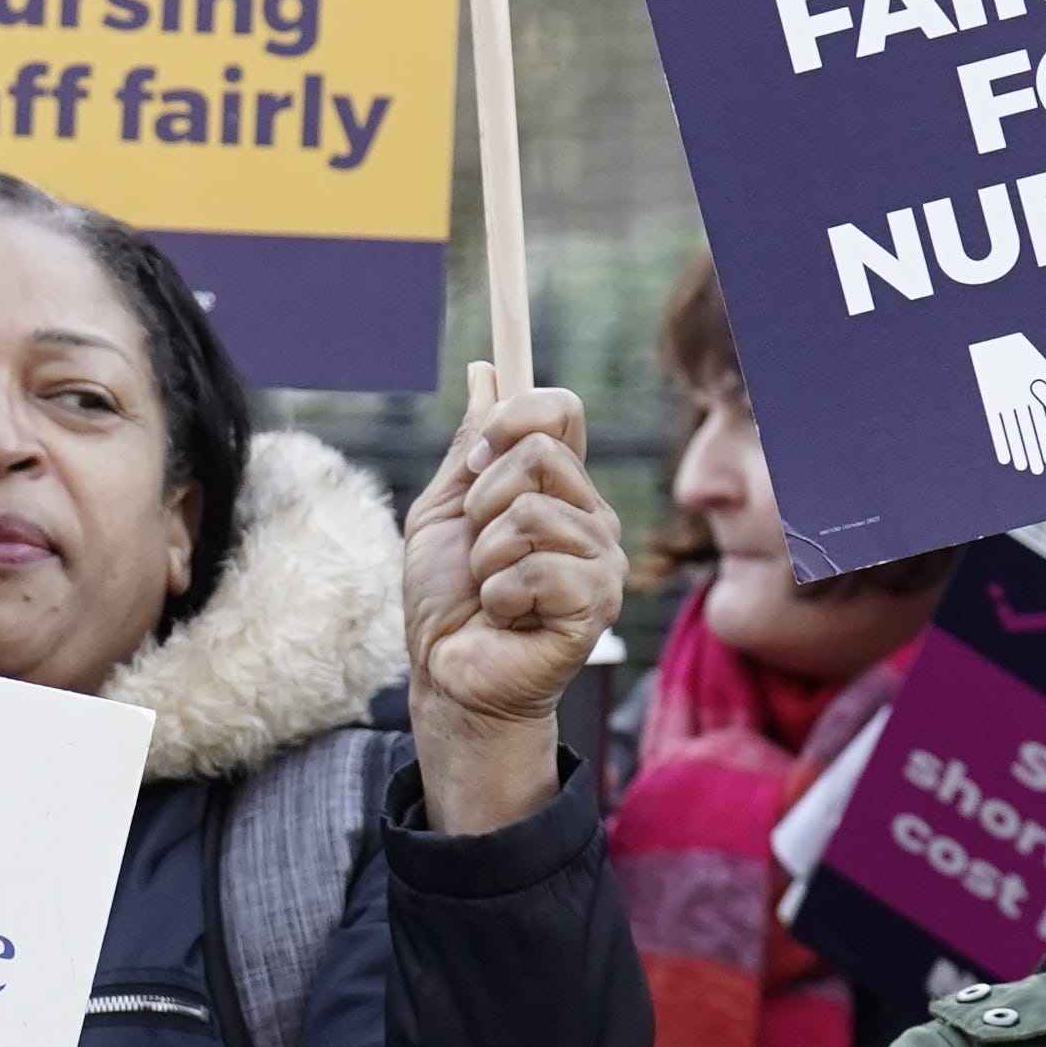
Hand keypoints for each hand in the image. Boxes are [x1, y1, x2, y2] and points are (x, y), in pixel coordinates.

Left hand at [403, 385, 618, 833]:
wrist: (447, 675)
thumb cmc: (446, 600)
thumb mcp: (444, 511)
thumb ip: (470, 447)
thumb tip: (487, 372)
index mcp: (557, 489)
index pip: (560, 412)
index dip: (513, 416)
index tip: (473, 459)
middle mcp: (590, 516)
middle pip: (539, 454)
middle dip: (482, 501)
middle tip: (478, 551)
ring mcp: (601, 560)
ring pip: (529, 513)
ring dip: (485, 557)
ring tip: (490, 592)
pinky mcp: (597, 603)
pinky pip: (534, 568)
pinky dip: (499, 595)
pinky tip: (507, 618)